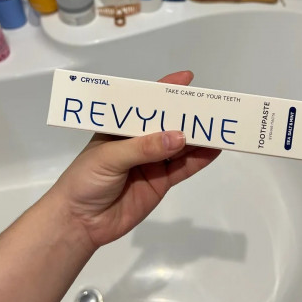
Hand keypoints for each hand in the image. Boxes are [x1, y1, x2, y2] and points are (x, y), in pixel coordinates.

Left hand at [54, 71, 220, 248]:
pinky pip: (183, 169)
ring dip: (199, 137)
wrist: (80, 222)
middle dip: (188, 114)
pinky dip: (199, 159)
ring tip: (221, 126)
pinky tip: (214, 150)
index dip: (165, 90)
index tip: (188, 79)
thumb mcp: (109, 158)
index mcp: (121, 127)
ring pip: (180, 146)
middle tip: (213, 106)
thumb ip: (143, 148)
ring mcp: (152, 162)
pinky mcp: (160, 183)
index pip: (145, 104)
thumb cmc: (85, 180)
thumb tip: (179, 137)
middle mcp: (139, 141)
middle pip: (167, 124)